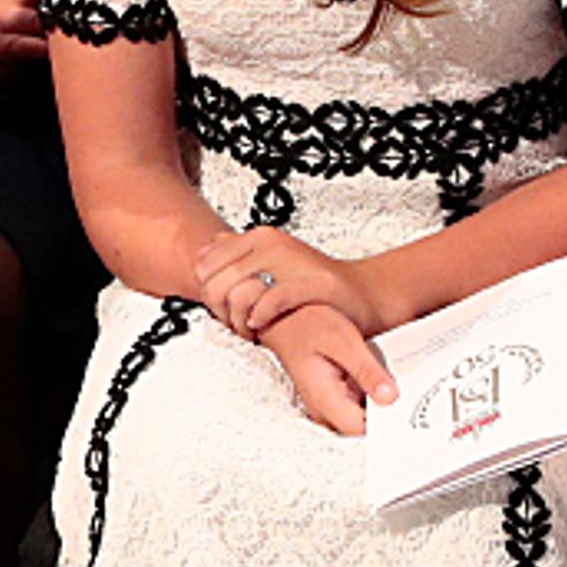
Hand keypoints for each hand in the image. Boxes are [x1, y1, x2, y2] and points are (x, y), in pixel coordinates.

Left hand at [190, 225, 377, 339]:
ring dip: (238, 320)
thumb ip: (236, 255)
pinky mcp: (312, 283)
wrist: (362, 294)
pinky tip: (262, 324)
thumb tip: (205, 250)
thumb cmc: (314, 285)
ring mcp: (292, 261)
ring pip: (238, 293)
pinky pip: (271, 301)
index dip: (206, 294)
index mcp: (258, 237)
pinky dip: (260, 316)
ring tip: (250, 329)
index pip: (204, 266)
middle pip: (216, 283)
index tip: (221, 309)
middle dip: (219, 312)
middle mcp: (272, 244)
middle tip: (235, 324)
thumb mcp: (270, 261)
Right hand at [260, 305, 396, 434]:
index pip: (360, 428)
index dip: (383, 418)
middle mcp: (322, 408)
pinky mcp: (330, 397)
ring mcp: (325, 404)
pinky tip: (371, 375)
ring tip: (382, 377)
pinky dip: (367, 393)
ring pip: (358, 416)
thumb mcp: (344, 341)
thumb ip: (366, 371)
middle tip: (395, 386)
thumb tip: (389, 396)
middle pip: (360, 426)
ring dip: (375, 400)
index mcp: (324, 399)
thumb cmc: (308, 325)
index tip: (400, 401)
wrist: (285, 319)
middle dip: (381, 409)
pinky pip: (354, 404)